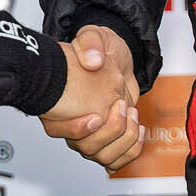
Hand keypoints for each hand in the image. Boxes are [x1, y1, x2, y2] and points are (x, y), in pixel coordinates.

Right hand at [40, 39, 142, 170]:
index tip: (96, 116)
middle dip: (111, 131)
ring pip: (102, 157)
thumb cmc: (98, 50)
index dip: (77, 130)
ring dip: (125, 141)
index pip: (57, 130)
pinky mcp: (108, 137)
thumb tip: (93, 60)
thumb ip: (90, 43)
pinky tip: (138, 133)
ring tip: (134, 117)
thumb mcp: (93, 36)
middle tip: (123, 107)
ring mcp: (91, 134)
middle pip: (86, 148)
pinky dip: (130, 152)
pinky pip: (115, 159)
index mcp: (60, 103)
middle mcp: (73, 124)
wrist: (113, 58)